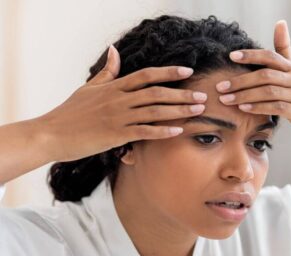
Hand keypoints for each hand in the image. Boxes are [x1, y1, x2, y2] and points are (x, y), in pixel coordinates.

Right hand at [36, 45, 206, 162]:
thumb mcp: (89, 88)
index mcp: (114, 87)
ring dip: (178, 110)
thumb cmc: (70, 112)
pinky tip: (178, 130)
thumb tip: (113, 51)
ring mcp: (117, 117)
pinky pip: (143, 131)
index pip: (146, 75)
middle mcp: (118, 99)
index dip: (168, 73)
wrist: (51, 134)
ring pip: (154, 111)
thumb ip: (107, 72)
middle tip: (203, 96)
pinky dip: (162, 131)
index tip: (187, 71)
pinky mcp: (115, 134)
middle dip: (182, 94)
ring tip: (198, 110)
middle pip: (156, 92)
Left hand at [215, 20, 290, 150]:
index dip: (251, 55)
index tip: (231, 56)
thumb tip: (279, 22)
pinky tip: (244, 109)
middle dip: (240, 80)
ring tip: (226, 100)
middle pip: (265, 74)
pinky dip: (258, 107)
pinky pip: (276, 107)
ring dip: (245, 95)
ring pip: (268, 91)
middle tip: (220, 86)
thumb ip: (285, 51)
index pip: (270, 56)